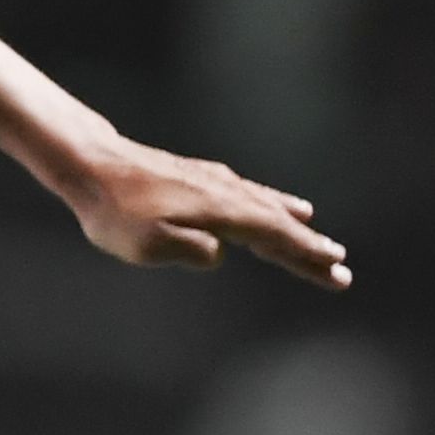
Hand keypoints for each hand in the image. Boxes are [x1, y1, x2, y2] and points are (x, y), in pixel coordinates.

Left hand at [62, 139, 350, 288]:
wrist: (93, 164)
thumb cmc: (115, 212)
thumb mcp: (146, 244)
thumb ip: (190, 250)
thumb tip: (222, 253)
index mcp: (220, 212)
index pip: (275, 236)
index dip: (306, 255)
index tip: (337, 270)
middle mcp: (226, 193)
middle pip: (279, 223)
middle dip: (310, 247)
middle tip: (342, 267)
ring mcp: (216, 183)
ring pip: (266, 206)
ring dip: (294, 225)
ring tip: (319, 234)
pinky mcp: (202, 178)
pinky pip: (251, 194)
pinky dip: (273, 203)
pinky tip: (280, 204)